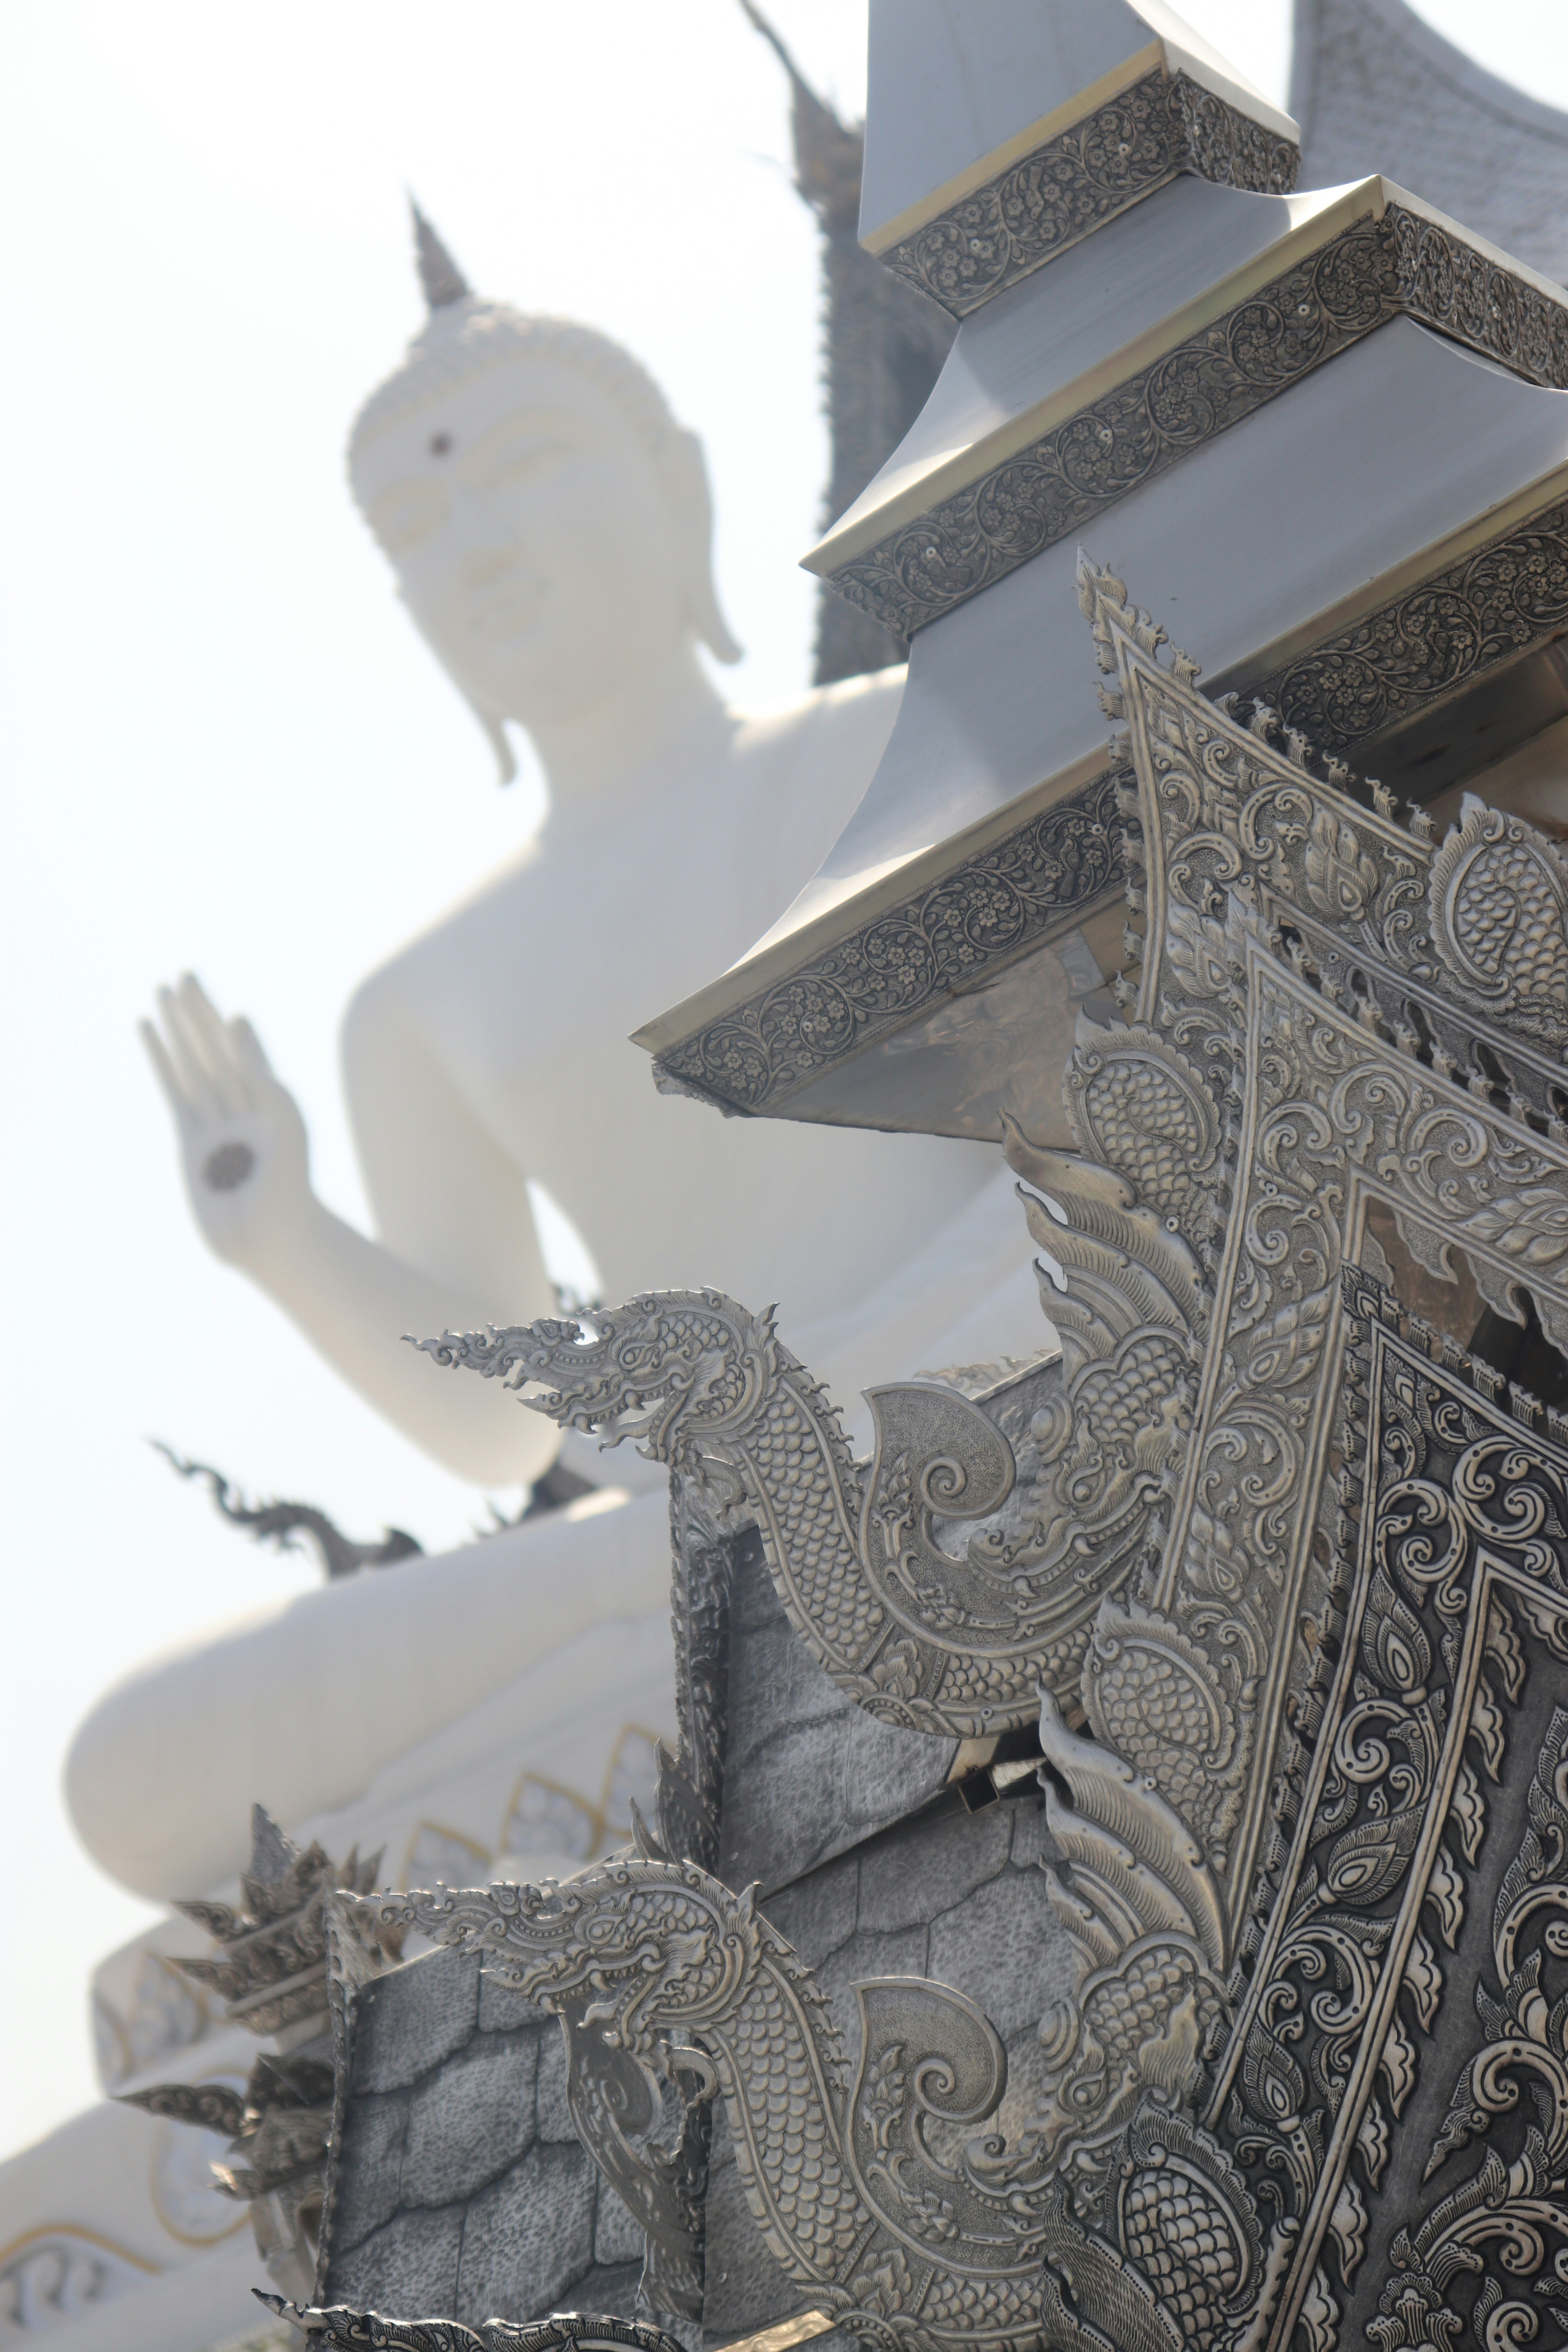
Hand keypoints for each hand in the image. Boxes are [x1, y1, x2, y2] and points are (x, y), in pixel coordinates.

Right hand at [141, 975, 312, 1269]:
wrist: (270, 1237)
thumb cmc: (288, 1183)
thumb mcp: (281, 1117)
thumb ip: (258, 1068)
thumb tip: (236, 1018)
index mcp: (270, 1099)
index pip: (240, 1046)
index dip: (219, 1016)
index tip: (201, 986)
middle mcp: (242, 1107)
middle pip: (214, 1049)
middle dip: (196, 1014)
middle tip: (181, 975)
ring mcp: (215, 1122)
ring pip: (193, 1066)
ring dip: (177, 1031)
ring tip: (160, 994)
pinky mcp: (191, 1142)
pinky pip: (175, 1093)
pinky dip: (162, 1063)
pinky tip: (148, 1035)